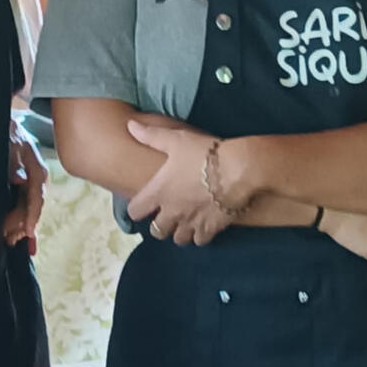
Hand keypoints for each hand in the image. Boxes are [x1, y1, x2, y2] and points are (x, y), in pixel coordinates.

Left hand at [2, 119, 47, 250]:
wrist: (8, 129)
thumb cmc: (10, 136)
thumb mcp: (11, 145)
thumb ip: (15, 162)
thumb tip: (19, 179)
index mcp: (38, 172)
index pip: (37, 198)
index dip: (32, 215)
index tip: (28, 231)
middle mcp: (37, 182)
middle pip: (31, 209)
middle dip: (20, 226)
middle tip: (8, 238)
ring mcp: (31, 188)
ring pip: (27, 212)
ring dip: (19, 227)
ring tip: (9, 241)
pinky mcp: (24, 191)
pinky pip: (24, 211)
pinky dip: (24, 226)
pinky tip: (28, 243)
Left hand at [124, 120, 234, 245]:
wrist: (236, 170)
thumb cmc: (203, 153)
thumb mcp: (175, 139)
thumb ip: (151, 135)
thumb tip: (130, 125)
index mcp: (158, 192)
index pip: (135, 211)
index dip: (137, 208)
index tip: (143, 204)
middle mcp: (171, 212)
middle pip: (157, 231)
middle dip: (159, 225)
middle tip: (166, 216)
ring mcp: (191, 223)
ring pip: (178, 239)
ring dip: (179, 232)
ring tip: (184, 222)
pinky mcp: (210, 229)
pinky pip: (200, 241)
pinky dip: (200, 236)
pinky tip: (203, 226)